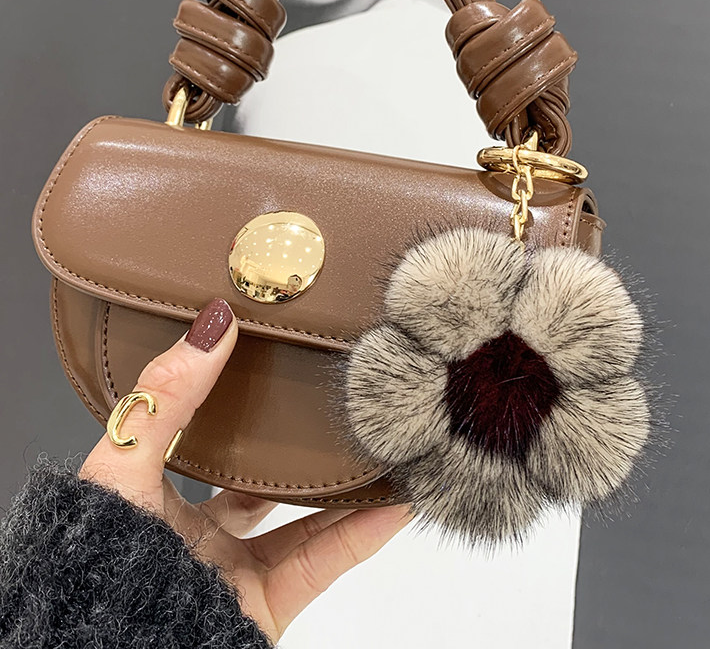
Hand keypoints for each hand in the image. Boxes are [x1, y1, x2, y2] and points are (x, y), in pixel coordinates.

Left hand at [79, 297, 413, 643]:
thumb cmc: (98, 560)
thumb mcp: (122, 463)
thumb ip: (165, 396)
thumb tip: (211, 325)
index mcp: (163, 499)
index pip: (212, 443)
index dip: (246, 406)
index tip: (282, 365)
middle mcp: (203, 534)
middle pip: (268, 484)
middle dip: (305, 450)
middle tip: (341, 407)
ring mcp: (239, 570)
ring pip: (307, 522)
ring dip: (348, 491)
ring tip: (383, 447)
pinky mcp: (269, 603)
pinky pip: (324, 563)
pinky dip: (362, 533)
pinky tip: (394, 501)